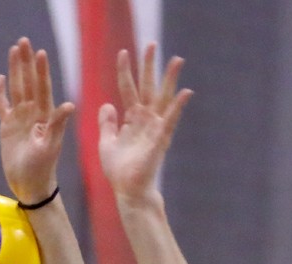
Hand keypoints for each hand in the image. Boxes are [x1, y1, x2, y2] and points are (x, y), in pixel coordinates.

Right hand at [0, 37, 74, 204]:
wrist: (30, 183)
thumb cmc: (43, 167)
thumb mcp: (51, 146)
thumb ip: (58, 124)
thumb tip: (69, 105)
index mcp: (46, 114)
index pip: (43, 87)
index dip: (41, 70)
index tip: (40, 53)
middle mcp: (34, 112)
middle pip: (28, 82)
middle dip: (26, 62)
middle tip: (23, 41)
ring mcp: (20, 118)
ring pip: (16, 89)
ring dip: (15, 70)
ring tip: (13, 51)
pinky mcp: (8, 126)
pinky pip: (3, 106)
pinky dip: (1, 93)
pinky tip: (0, 78)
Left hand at [98, 44, 191, 205]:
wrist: (127, 191)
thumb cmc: (118, 170)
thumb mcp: (106, 142)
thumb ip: (107, 123)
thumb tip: (107, 104)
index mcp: (131, 119)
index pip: (128, 89)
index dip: (125, 71)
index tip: (123, 52)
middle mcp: (145, 119)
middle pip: (148, 87)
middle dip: (149, 66)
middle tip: (151, 44)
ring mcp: (154, 128)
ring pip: (163, 98)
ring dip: (170, 79)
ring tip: (176, 60)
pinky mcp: (160, 140)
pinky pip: (170, 121)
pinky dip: (177, 107)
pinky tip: (185, 92)